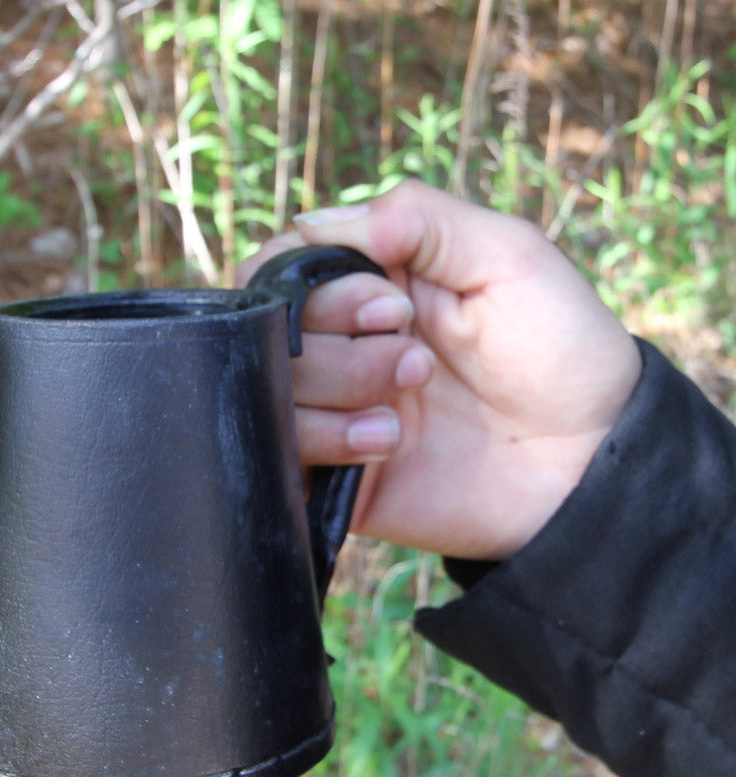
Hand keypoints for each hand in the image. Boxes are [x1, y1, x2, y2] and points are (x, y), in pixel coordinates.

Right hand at [239, 180, 641, 560]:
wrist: (589, 460)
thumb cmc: (559, 349)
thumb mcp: (505, 254)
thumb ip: (414, 219)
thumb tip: (306, 223)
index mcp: (373, 283)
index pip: (282, 268)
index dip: (316, 287)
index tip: (391, 305)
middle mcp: (344, 343)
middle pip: (270, 331)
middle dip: (342, 345)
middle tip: (416, 362)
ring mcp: (336, 410)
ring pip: (273, 389)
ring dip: (343, 390)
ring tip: (407, 411)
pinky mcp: (334, 473)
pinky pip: (285, 452)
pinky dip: (328, 441)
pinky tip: (388, 445)